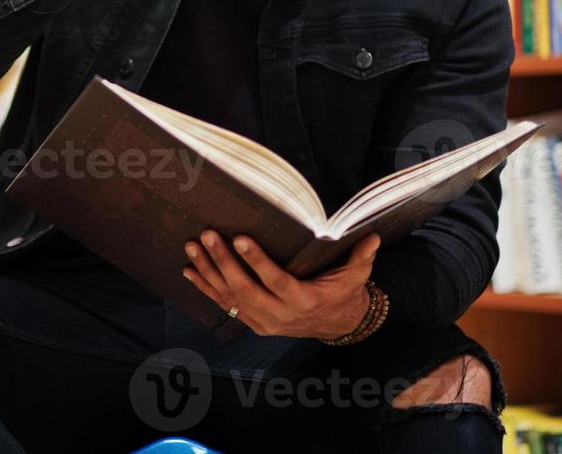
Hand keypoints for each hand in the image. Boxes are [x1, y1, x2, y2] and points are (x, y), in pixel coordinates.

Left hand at [182, 231, 380, 339]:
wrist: (337, 325)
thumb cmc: (343, 293)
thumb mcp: (356, 276)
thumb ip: (361, 257)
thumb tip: (372, 235)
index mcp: (303, 301)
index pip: (276, 280)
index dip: (257, 261)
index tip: (240, 239)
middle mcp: (280, 315)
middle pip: (245, 289)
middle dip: (223, 262)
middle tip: (207, 235)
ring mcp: (264, 322)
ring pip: (230, 298)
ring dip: (208, 272)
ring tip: (192, 247)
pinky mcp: (254, 323)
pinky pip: (225, 307)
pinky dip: (206, 289)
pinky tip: (189, 271)